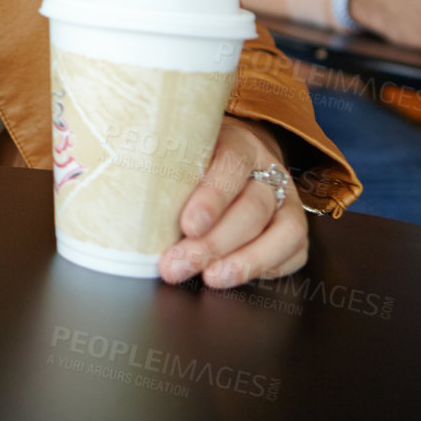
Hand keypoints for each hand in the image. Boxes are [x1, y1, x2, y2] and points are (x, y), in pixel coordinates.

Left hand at [159, 117, 306, 288]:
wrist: (233, 156)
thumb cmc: (193, 161)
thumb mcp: (179, 153)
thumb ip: (162, 171)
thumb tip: (126, 205)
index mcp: (238, 142)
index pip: (231, 165)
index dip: (213, 197)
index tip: (188, 225)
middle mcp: (268, 169)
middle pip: (253, 206)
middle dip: (216, 242)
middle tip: (179, 264)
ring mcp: (287, 199)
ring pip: (282, 231)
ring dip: (243, 261)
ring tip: (210, 278)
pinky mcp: (294, 227)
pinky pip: (294, 252)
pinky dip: (266, 268)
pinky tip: (234, 275)